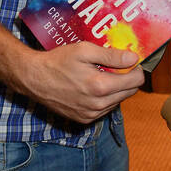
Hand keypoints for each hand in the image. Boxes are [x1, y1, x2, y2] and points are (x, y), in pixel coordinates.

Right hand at [15, 42, 143, 124]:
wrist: (34, 78)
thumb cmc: (58, 61)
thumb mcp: (84, 50)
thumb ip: (112, 56)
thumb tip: (134, 59)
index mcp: (100, 86)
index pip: (136, 81)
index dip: (136, 69)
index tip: (130, 61)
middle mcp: (98, 104)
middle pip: (130, 92)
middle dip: (127, 78)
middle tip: (115, 67)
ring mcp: (91, 114)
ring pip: (118, 101)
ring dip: (116, 89)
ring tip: (101, 76)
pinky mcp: (84, 119)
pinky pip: (105, 109)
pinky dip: (105, 98)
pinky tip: (92, 87)